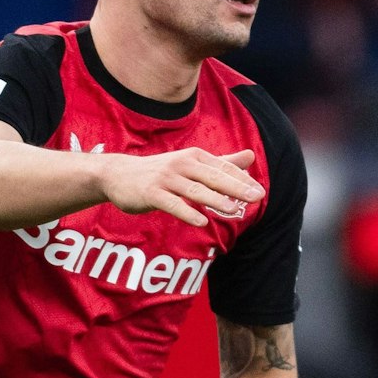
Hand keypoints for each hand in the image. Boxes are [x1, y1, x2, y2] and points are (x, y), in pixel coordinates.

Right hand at [100, 148, 265, 226]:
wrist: (117, 175)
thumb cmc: (162, 172)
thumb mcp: (192, 164)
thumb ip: (222, 162)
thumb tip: (251, 156)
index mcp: (195, 157)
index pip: (223, 168)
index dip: (242, 180)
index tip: (260, 192)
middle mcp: (182, 164)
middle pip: (213, 177)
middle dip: (235, 187)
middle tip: (257, 197)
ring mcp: (166, 179)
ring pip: (194, 190)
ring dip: (215, 200)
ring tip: (234, 210)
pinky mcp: (151, 193)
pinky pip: (171, 204)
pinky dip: (186, 212)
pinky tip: (201, 222)